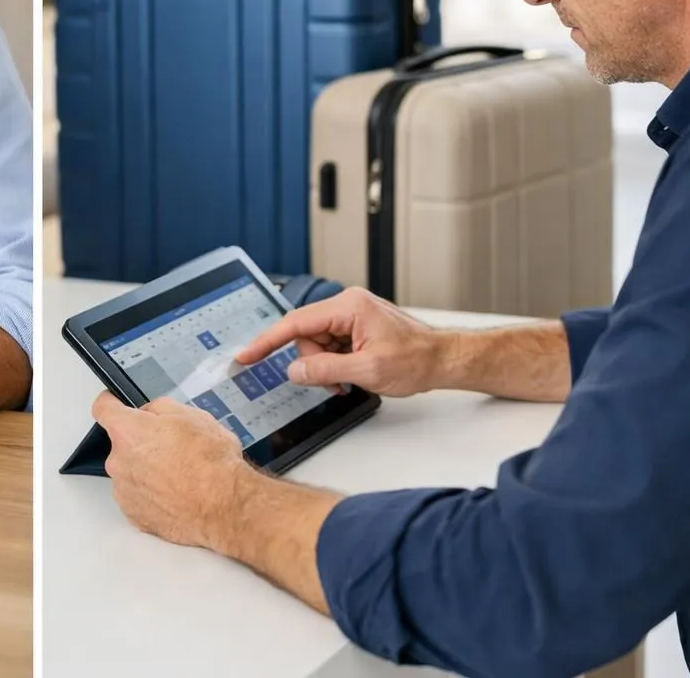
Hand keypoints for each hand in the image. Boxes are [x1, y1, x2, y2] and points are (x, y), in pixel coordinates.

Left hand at [91, 392, 249, 550]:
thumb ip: (160, 408)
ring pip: (131, 473)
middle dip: (142, 444)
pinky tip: (177, 495)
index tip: (115, 403)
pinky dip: (153, 496)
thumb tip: (150, 414)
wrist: (224, 507)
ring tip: (180, 477)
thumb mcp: (192, 415)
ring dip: (147, 472)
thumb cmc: (211, 462)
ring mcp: (124, 492)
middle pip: (122, 445)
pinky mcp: (135, 516)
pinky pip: (138, 498)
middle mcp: (118, 462)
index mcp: (128, 432)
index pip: (103, 408)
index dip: (111, 402)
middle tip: (173, 449)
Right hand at [236, 287, 445, 396]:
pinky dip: (335, 364)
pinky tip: (351, 374)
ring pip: (316, 344)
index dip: (267, 341)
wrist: (443, 360)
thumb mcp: (367, 372)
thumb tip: (293, 371)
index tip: (246, 355)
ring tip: (349, 381)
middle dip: (313, 363)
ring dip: (326, 367)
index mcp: (347, 307)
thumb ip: (325, 370)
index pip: (295, 323)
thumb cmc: (416, 360)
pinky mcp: (354, 326)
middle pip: (305, 336)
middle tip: (335, 383)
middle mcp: (346, 305)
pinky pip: (329, 346)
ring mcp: (351, 315)